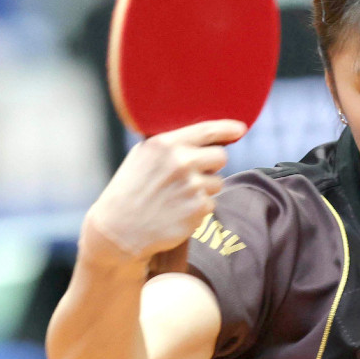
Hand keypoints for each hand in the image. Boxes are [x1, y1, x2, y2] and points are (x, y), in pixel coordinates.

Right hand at [81, 119, 242, 268]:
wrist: (119, 229)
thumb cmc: (131, 190)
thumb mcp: (143, 157)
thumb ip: (171, 145)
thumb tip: (206, 137)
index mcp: (165, 144)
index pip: (207, 130)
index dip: (228, 129)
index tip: (240, 129)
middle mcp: (181, 162)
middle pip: (221, 156)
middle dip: (211, 165)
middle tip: (192, 175)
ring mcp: (192, 186)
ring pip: (217, 182)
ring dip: (204, 189)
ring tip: (177, 196)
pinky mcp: (199, 209)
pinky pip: (211, 203)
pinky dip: (198, 208)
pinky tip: (177, 211)